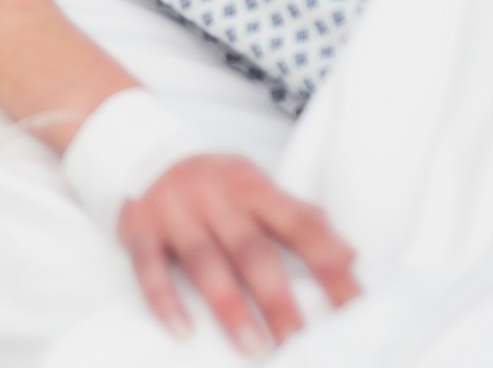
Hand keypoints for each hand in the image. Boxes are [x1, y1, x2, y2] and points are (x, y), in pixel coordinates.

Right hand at [116, 154, 359, 353]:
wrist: (138, 145)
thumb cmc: (211, 181)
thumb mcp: (255, 185)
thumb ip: (297, 216)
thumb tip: (349, 254)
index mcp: (252, 187)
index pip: (300, 226)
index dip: (329, 265)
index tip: (354, 306)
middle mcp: (215, 198)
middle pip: (252, 251)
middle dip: (279, 300)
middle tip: (300, 342)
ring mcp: (175, 211)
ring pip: (205, 262)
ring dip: (230, 307)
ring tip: (254, 347)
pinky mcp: (139, 227)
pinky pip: (149, 266)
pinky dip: (164, 300)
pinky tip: (182, 331)